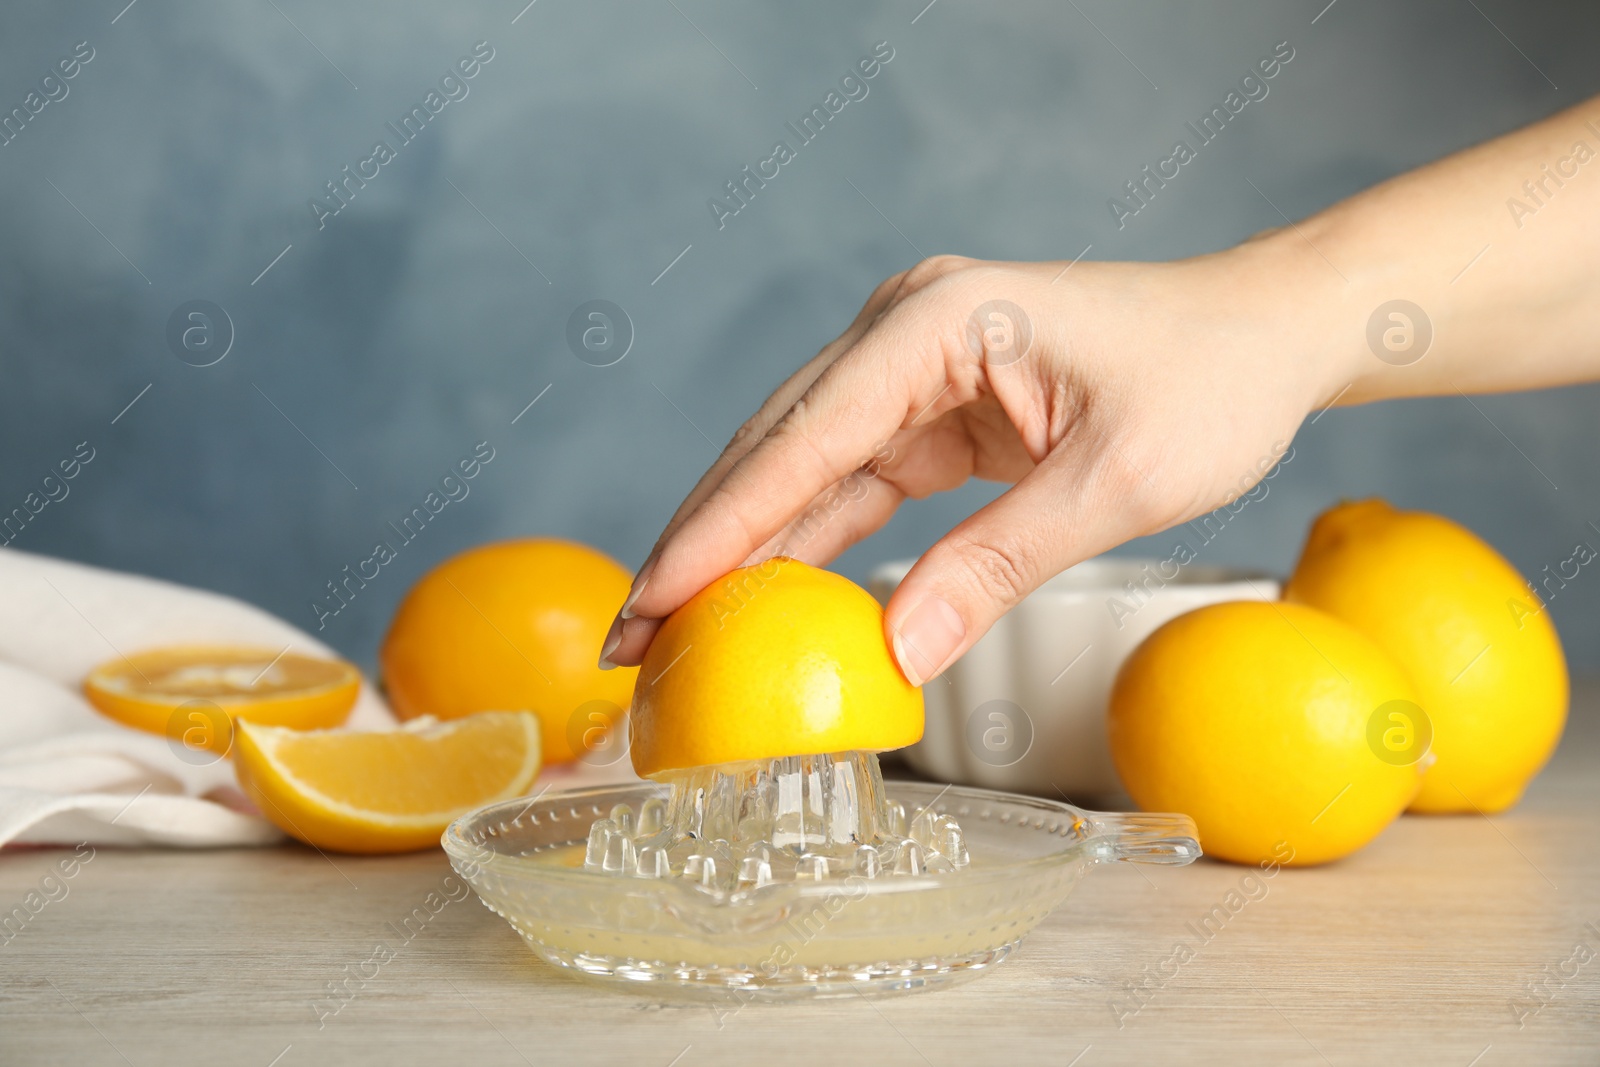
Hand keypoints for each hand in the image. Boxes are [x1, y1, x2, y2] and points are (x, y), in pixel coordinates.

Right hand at [602, 236, 1349, 684]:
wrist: (1263, 336)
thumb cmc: (1209, 385)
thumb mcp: (1113, 485)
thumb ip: (998, 566)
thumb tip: (896, 656)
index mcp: (939, 322)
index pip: (804, 437)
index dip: (722, 526)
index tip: (653, 596)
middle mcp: (906, 329)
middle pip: (775, 446)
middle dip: (701, 540)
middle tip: (629, 632)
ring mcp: (913, 364)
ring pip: (799, 464)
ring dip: (740, 545)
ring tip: (669, 626)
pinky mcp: (931, 403)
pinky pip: (850, 479)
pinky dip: (805, 538)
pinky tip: (758, 594)